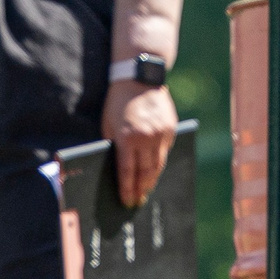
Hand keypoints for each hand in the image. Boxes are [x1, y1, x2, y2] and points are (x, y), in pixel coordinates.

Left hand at [102, 81, 178, 208]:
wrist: (140, 78)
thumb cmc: (118, 102)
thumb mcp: (108, 124)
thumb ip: (113, 144)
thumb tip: (116, 166)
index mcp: (127, 138)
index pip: (127, 171)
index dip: (127, 188)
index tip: (126, 200)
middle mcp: (146, 138)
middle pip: (145, 172)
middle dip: (141, 188)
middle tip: (138, 200)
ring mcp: (161, 133)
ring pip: (158, 164)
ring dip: (152, 179)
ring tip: (147, 189)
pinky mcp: (171, 128)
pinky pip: (166, 151)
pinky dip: (160, 162)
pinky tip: (155, 170)